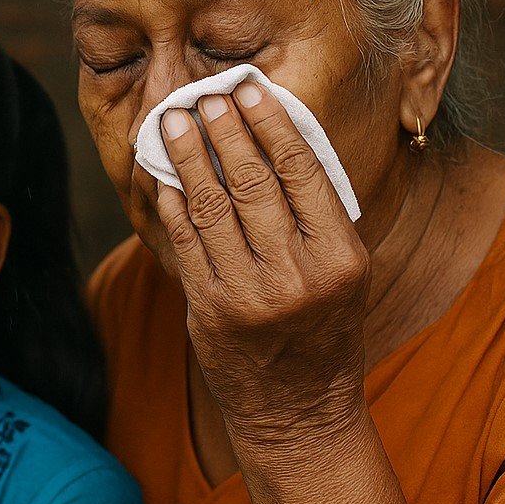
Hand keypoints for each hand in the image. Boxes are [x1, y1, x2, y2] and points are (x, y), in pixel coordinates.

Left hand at [155, 82, 369, 451]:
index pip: (302, 172)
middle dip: (224, 130)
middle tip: (205, 95)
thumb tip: (273, 138)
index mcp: (340, 258)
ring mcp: (247, 294)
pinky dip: (170, 199)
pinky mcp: (208, 309)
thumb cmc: (322, 331)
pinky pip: (184, 239)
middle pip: (252, 181)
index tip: (250, 91)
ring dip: (188, 155)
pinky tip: (162, 172)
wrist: (297, 412)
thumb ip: (315, 214)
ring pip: (211, 204)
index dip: (271, 124)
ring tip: (174, 120)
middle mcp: (295, 275)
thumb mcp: (342, 272)